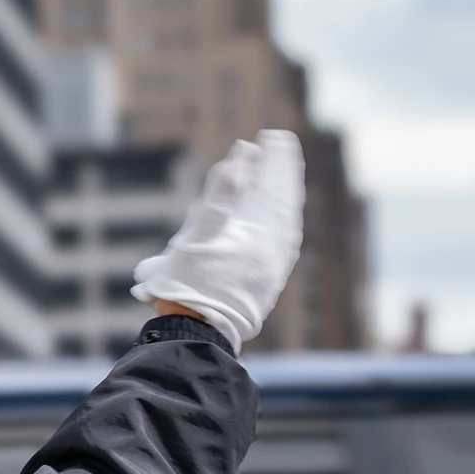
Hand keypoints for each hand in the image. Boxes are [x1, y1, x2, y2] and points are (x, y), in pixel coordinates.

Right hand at [130, 131, 304, 351]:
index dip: (273, 160)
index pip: (273, 186)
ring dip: (281, 198)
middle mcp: (275, 249)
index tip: (271, 136)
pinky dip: (278, 224)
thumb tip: (245, 154)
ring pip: (284, 224)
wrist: (195, 337)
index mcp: (263, 234)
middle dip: (280, 174)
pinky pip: (280, 244)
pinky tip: (276, 224)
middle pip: (283, 202)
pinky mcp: (264, 285)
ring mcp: (272, 268)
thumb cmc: (190, 286)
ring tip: (280, 181)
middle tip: (279, 148)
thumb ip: (222, 194)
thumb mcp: (199, 234)